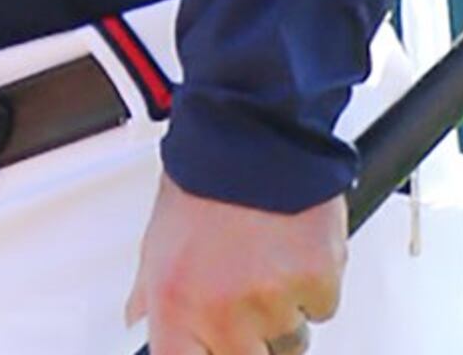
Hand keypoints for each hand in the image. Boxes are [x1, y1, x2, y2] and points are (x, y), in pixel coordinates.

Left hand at [122, 176, 344, 354]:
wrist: (253, 130)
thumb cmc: (203, 179)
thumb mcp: (159, 239)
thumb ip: (150, 294)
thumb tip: (140, 322)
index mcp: (176, 304)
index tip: (218, 346)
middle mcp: (224, 309)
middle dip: (253, 340)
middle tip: (245, 295)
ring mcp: (274, 299)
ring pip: (292, 337)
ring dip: (285, 309)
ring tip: (266, 257)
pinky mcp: (318, 280)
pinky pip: (322, 306)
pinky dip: (314, 283)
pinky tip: (292, 247)